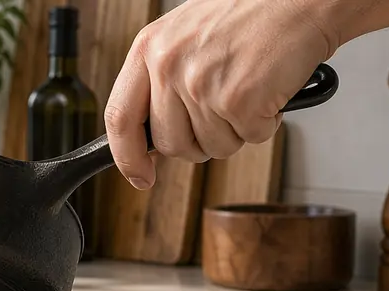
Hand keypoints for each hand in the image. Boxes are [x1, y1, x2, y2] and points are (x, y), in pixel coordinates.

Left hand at [104, 0, 334, 189]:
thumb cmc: (250, 12)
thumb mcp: (185, 35)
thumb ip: (162, 80)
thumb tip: (151, 136)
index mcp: (149, 49)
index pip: (120, 118)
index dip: (128, 157)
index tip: (140, 175)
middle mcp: (169, 67)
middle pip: (170, 144)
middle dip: (199, 142)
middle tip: (222, 114)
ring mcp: (202, 86)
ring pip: (212, 147)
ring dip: (237, 131)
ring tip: (248, 90)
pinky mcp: (238, 101)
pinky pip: (250, 138)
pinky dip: (266, 123)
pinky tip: (268, 91)